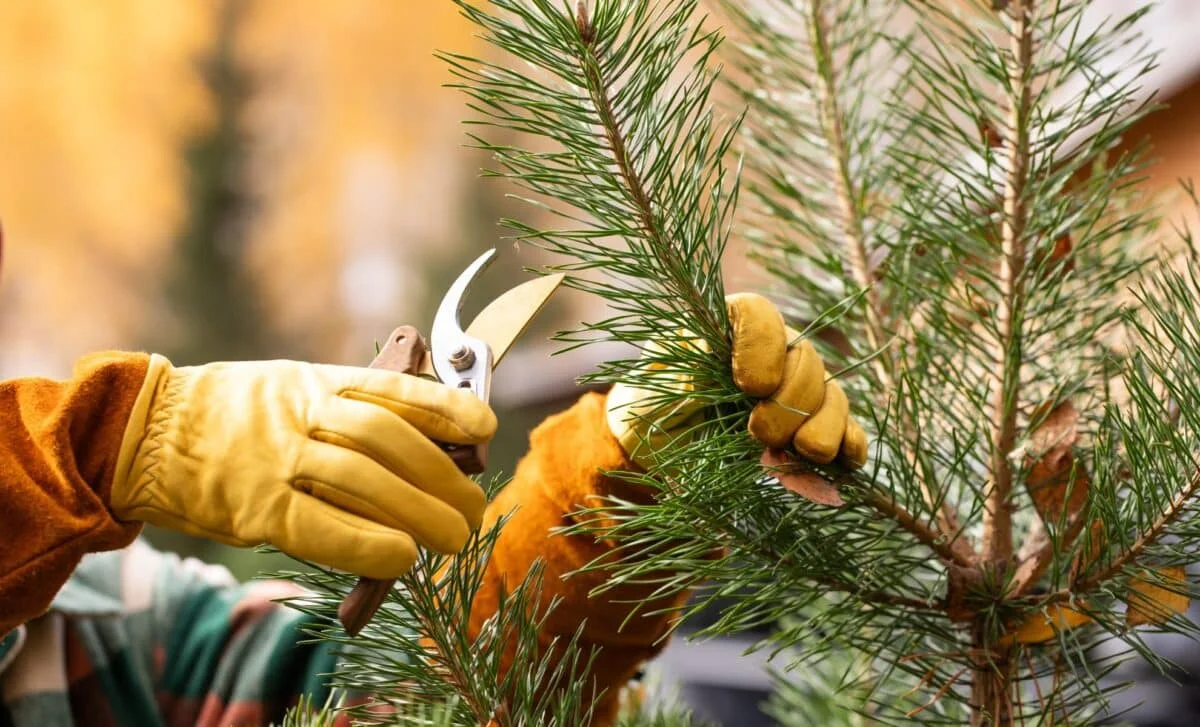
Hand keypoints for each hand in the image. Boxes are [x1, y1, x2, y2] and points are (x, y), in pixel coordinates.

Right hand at [108, 356, 496, 578]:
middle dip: (442, 478)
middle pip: (389, 442)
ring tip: (454, 539)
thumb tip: (423, 445)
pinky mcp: (254, 506)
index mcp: (315, 380)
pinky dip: (367, 545)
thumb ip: (345, 407)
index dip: (444, 408)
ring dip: (419, 514)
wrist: (146, 432)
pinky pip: (322, 528)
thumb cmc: (232, 415)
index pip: (392, 388)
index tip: (486, 428)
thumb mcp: (290, 387)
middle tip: (473, 508)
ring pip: (365, 482)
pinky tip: (402, 558)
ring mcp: (277, 458)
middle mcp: (302, 413)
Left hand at [606, 293, 866, 468]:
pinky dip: (850, 444)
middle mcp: (769, 352)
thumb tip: (728, 366)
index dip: (763, 344)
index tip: (749, 386)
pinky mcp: (808, 428)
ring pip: (832, 393)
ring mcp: (794, 390)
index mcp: (727, 328)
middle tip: (759, 432)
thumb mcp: (654, 386)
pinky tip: (845, 461)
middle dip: (791, 399)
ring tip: (803, 452)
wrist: (655, 450)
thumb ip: (687, 370)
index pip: (758, 313)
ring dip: (824, 424)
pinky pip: (846, 428)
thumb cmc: (651, 407)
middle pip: (805, 358)